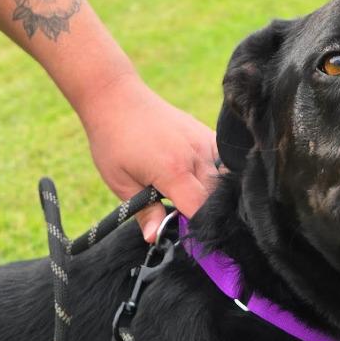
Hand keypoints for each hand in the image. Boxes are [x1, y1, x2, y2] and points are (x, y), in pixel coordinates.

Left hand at [76, 71, 218, 240]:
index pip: (201, 211)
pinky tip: (205, 186)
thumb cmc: (114, 141)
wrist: (117, 98)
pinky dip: (220, 178)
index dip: (200, 230)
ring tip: (195, 205)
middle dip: (208, 217)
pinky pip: (225, 163)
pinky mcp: (208, 134)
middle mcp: (195, 155)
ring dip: (215, 198)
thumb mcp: (121, 183)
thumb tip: (154, 239)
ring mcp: (205, 142)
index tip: (194, 242)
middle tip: (191, 227)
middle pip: (216, 199)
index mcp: (173, 171)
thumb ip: (144, 212)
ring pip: (225, 182)